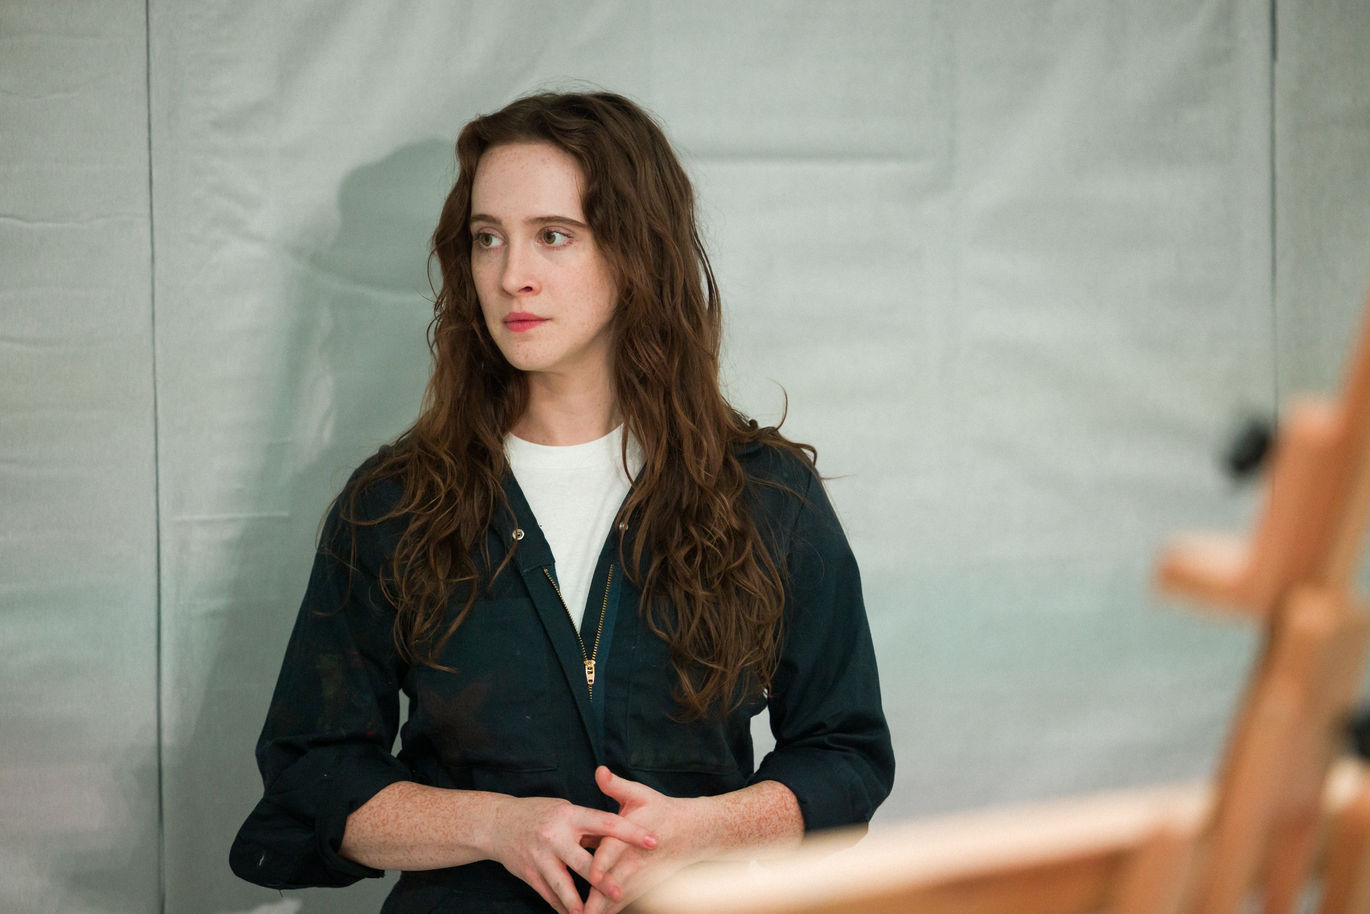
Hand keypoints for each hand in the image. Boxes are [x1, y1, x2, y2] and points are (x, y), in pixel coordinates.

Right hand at [486, 793, 657, 913]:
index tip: (652, 841)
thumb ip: (591, 826)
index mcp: (569, 815)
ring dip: (578, 902)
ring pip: (562, 884)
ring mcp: (540, 857)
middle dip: (602, 879)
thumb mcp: (566, 810)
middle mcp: (554, 836)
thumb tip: (621, 841)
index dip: (630, 832)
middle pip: (583, 861)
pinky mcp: (529, 874)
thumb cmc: (541, 814)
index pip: (606, 823)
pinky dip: (563, 906)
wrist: (497, 824)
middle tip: (621, 892)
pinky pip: (549, 894)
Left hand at [583, 767, 714, 913]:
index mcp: (630, 834)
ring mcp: (640, 876)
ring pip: (620, 898)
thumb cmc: (661, 810)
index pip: (615, 850)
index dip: (604, 862)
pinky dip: (612, 911)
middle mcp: (635, 859)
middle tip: (581, 913)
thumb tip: (599, 771)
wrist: (693, 832)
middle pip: (615, 882)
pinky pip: (625, 903)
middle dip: (598, 899)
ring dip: (604, 910)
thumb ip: (616, 785)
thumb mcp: (639, 793)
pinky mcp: (643, 886)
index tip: (593, 876)